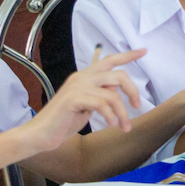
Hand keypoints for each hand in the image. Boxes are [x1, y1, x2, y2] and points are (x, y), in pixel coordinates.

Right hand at [21, 52, 147, 149]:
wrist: (40, 134)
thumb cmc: (64, 121)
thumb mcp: (87, 105)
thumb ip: (101, 94)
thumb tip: (118, 92)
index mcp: (84, 76)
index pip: (109, 60)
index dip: (128, 55)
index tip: (144, 51)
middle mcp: (81, 77)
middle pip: (118, 75)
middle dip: (132, 91)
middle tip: (137, 106)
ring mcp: (76, 87)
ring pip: (112, 95)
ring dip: (122, 113)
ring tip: (124, 126)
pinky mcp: (73, 99)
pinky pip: (102, 104)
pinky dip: (110, 116)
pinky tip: (111, 125)